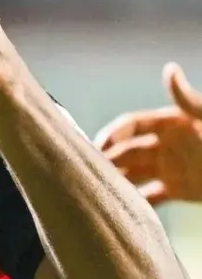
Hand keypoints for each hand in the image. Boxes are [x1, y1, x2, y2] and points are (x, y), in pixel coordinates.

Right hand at [95, 63, 201, 205]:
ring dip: (117, 180)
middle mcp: (166, 144)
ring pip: (133, 173)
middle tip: (89, 173)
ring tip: (100, 192)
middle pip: (127, 150)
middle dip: (108, 159)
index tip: (97, 147)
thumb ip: (189, 99)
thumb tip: (169, 68)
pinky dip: (136, 202)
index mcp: (171, 122)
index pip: (131, 125)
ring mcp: (171, 168)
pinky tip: (123, 209)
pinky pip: (151, 197)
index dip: (112, 134)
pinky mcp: (180, 191)